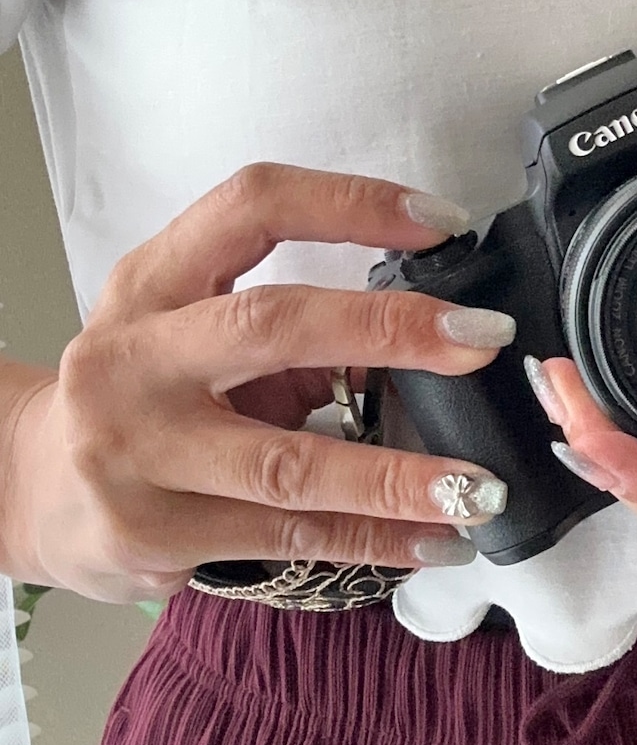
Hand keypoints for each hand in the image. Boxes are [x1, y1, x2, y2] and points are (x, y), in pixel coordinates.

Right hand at [0, 164, 515, 601]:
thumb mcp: (189, 334)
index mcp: (151, 282)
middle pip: (269, 324)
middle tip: (484, 342)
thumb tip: (427, 336)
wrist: (32, 490)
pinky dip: (374, 541)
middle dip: (390, 329)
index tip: (444, 221)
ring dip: (398, 478)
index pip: (252, 206)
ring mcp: (134, 452)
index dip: (352, 204)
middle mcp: (131, 358)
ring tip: (479, 489)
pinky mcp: (152, 535)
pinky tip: (435, 541)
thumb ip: (290, 331)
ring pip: (286, 463)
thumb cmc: (142, 396)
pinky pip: (287, 537)